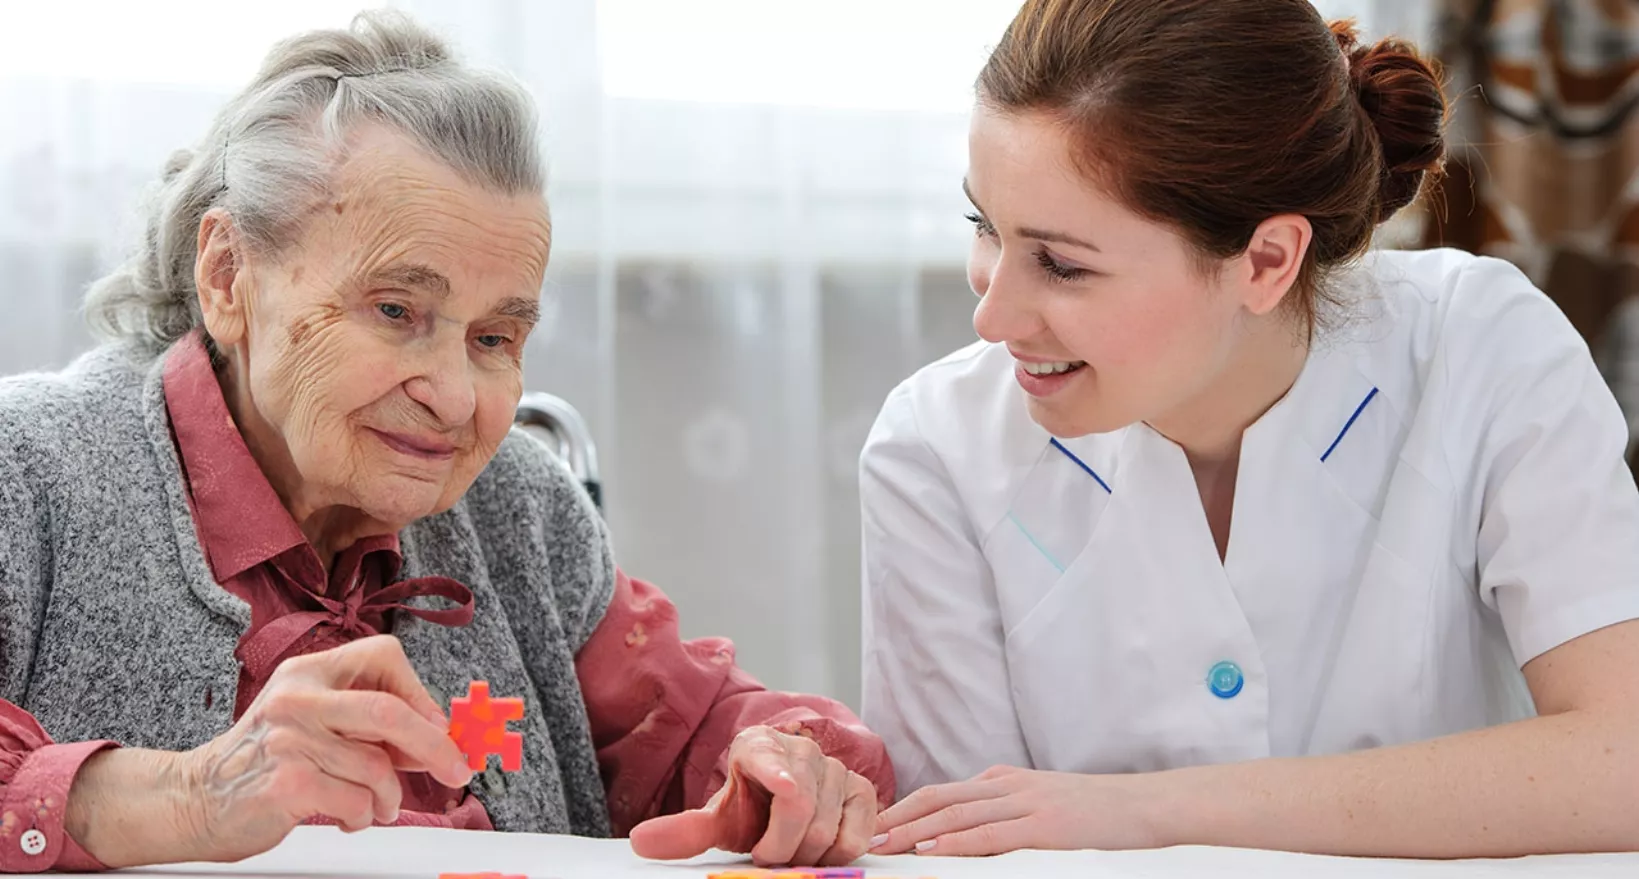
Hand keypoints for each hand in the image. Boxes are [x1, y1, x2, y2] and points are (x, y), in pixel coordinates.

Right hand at [68, 636, 473, 866]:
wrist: (192, 800)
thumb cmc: (261, 763)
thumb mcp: (309, 720)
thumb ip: (363, 721)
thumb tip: (437, 735)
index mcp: (308, 672)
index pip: (384, 655)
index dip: (420, 692)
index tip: (437, 726)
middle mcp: (299, 698)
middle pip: (391, 712)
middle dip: (435, 746)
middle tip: (457, 769)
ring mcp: (290, 739)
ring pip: (377, 768)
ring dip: (388, 799)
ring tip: (373, 807)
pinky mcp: (287, 782)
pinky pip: (357, 801)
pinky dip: (363, 817)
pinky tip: (345, 818)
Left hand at [628, 725, 877, 866]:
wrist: (782, 800)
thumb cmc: (751, 807)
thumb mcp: (718, 820)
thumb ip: (685, 832)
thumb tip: (640, 842)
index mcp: (757, 746)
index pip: (765, 759)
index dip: (775, 774)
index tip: (783, 789)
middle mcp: (801, 749)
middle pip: (799, 810)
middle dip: (780, 847)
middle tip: (768, 855)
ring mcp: (836, 767)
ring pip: (827, 828)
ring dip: (807, 854)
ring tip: (792, 850)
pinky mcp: (862, 789)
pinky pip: (857, 833)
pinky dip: (840, 852)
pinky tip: (822, 848)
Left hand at [870, 765, 1163, 856]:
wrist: (1149, 806)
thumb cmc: (1098, 813)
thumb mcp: (1043, 802)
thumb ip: (1004, 809)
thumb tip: (963, 826)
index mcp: (1005, 781)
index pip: (943, 792)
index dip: (906, 807)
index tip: (877, 823)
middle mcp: (1008, 786)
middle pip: (940, 798)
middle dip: (899, 817)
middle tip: (867, 835)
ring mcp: (1026, 803)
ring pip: (957, 814)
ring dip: (916, 830)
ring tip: (886, 844)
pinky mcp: (1045, 826)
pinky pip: (991, 834)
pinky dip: (957, 840)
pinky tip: (933, 848)